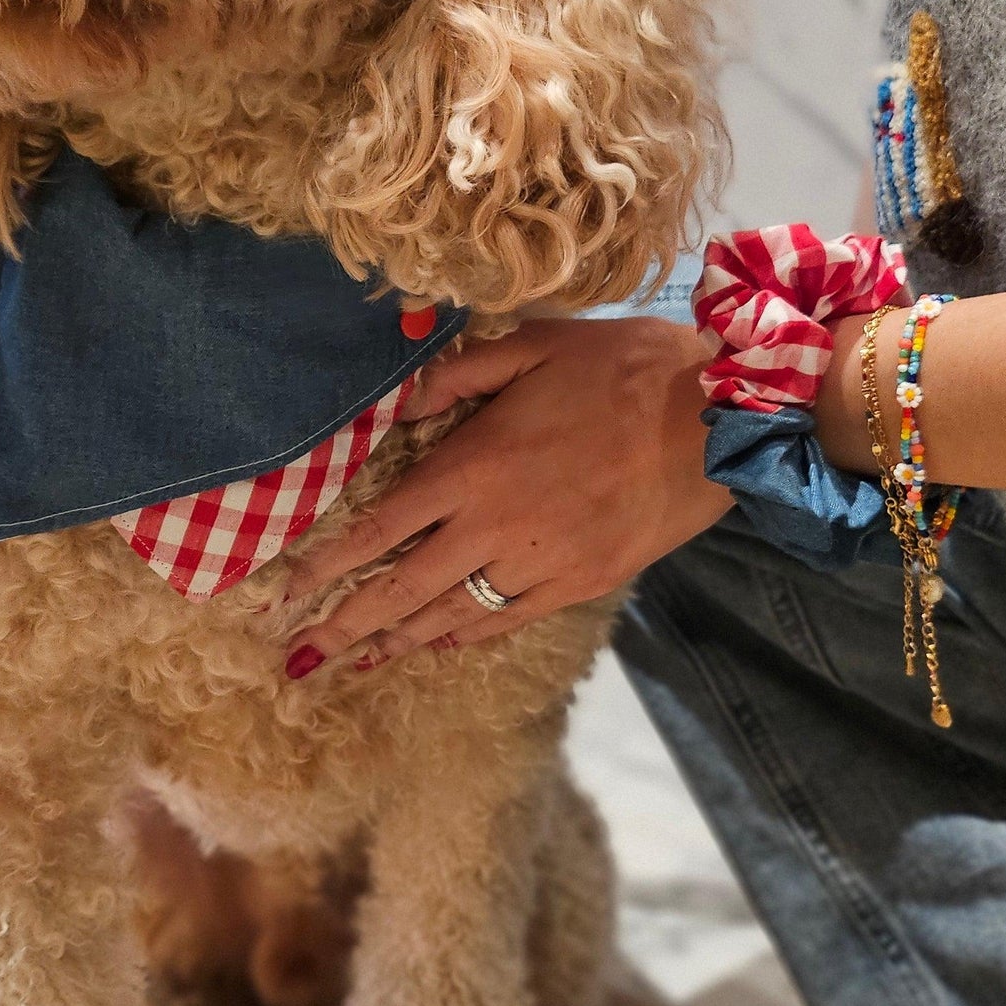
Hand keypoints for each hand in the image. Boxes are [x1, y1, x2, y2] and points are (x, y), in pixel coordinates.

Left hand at [280, 316, 731, 672]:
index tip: (283, 590)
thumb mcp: (535, 344)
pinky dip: (464, 635)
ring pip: (450, 613)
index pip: (378, 527)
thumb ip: (458, 374)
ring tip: (352, 662)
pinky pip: (506, 620)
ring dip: (396, 640)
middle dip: (344, 623)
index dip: (325, 563)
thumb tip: (397, 404)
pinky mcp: (580, 584)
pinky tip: (436, 643)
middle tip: (298, 655)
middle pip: (401, 587)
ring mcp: (539, 563)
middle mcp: (495, 526)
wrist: (722, 422)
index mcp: (474, 466)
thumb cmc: (627, 369)